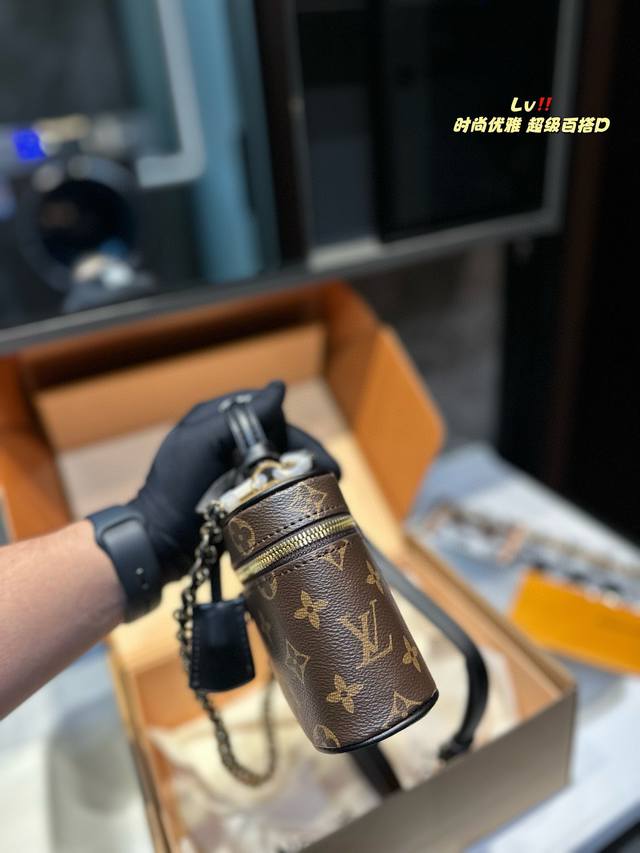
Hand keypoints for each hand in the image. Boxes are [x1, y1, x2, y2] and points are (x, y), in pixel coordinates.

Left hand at [127, 381, 338, 582]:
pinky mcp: (235, 495)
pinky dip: (289, 490)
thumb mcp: (203, 442)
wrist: (158, 542)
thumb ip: (242, 414)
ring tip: (328, 488)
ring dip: (303, 473)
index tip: (311, 453)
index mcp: (214, 420)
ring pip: (276, 462)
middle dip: (305, 455)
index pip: (265, 413)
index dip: (290, 430)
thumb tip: (279, 388)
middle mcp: (224, 440)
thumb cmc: (176, 488)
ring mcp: (229, 468)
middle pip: (276, 438)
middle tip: (334, 474)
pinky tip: (308, 499)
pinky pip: (268, 485)